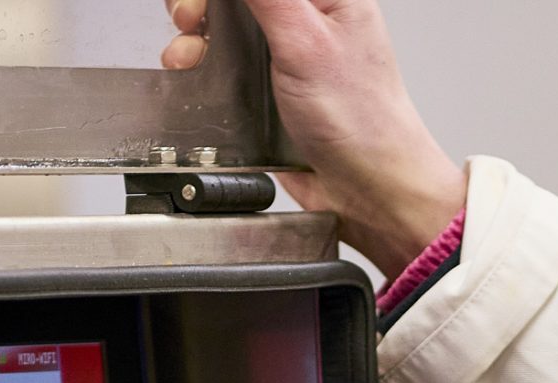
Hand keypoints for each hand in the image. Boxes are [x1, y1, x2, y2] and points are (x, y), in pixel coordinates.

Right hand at [162, 0, 466, 274]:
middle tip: (191, 20)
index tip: (205, 3)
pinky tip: (197, 78)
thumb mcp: (305, 40)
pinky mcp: (269, 89)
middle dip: (202, 5)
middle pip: (236, 1)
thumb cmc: (361, 121)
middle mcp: (305, 18)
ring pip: (224, 29)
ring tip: (189, 56)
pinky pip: (226, 67)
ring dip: (195, 39)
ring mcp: (285, 54)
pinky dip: (204, 71)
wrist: (367, 189)